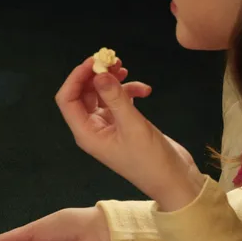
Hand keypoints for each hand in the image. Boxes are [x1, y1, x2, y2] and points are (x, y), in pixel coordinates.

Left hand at [54, 58, 204, 211]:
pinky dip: (129, 91)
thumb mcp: (132, 126)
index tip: (94, 61)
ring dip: (112, 80)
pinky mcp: (123, 124)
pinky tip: (145, 90)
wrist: (174, 180)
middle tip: (113, 60)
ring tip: (126, 68)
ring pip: (101, 94)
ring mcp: (108, 127)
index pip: (67, 100)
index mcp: (86, 134)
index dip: (76, 78)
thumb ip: (115, 98)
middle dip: (95, 75)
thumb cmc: (150, 160)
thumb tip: (99, 74)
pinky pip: (118, 101)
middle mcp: (92, 129)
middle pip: (83, 94)